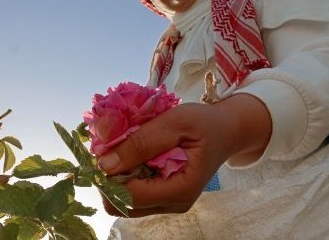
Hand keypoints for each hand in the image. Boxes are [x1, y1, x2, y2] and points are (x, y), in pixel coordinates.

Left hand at [98, 94, 270, 216]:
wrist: (226, 130)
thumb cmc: (204, 123)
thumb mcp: (174, 122)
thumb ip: (141, 143)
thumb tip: (104, 165)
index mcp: (180, 190)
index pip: (129, 197)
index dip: (108, 176)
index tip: (102, 150)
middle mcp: (173, 204)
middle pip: (121, 206)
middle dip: (109, 178)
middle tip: (109, 148)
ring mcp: (168, 203)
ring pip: (124, 202)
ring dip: (115, 176)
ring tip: (122, 149)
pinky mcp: (163, 196)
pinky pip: (133, 193)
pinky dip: (125, 175)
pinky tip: (131, 154)